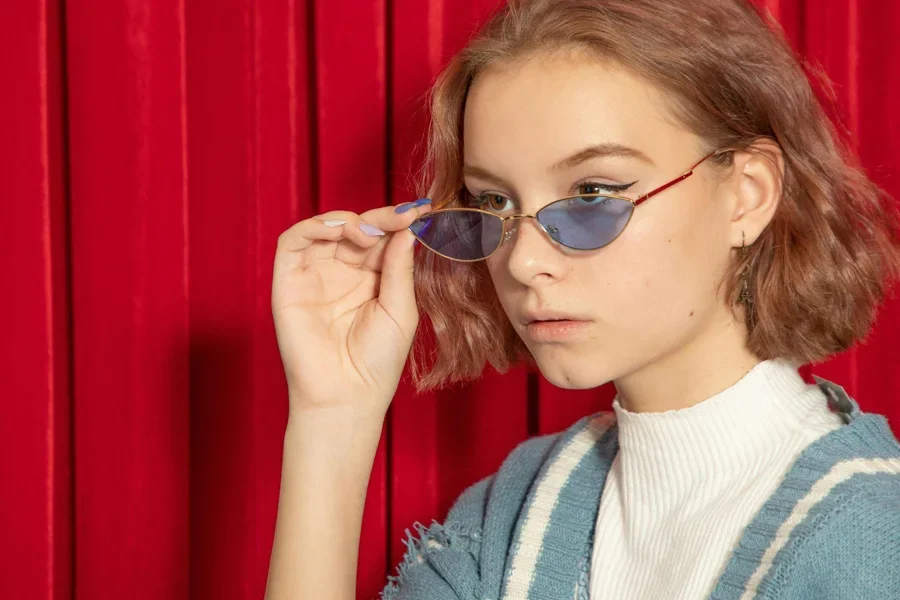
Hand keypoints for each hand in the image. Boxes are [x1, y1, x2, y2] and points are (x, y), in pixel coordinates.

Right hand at [271, 200, 432, 417]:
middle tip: (398, 217)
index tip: (420, 210)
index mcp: (370, 280)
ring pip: (324, 228)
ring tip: (368, 232)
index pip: (380, 238)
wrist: (346, 396)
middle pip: (355, 227)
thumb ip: (400, 267)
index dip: (397, 221)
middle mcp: (341, 274)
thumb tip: (406, 228)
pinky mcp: (288, 282)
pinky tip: (341, 232)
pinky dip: (315, 227)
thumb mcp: (401, 310)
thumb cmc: (378, 362)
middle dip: (378, 217)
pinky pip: (293, 242)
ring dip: (347, 219)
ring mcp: (314, 276)